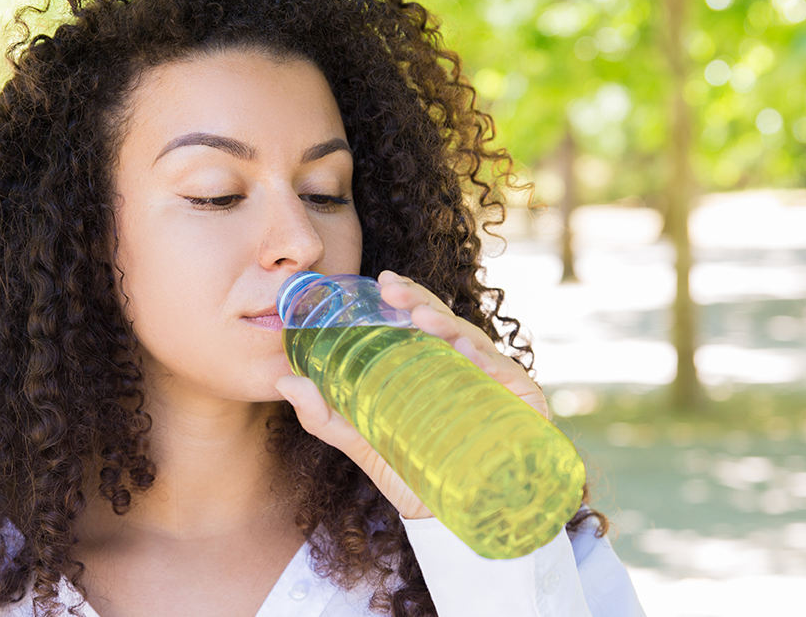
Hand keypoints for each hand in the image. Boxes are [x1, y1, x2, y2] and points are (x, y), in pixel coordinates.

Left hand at [274, 270, 548, 520]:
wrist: (451, 524)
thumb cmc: (413, 475)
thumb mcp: (363, 442)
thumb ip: (325, 415)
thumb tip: (284, 382)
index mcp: (432, 366)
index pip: (421, 323)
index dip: (406, 298)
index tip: (383, 282)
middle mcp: (465, 367)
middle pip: (447, 324)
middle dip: (421, 301)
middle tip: (393, 290)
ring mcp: (494, 384)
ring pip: (476, 343)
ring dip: (451, 326)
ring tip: (424, 319)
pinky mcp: (521, 406)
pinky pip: (510, 378)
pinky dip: (491, 364)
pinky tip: (473, 357)